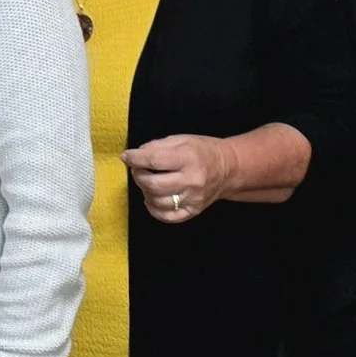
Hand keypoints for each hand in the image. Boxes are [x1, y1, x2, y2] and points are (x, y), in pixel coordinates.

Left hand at [123, 133, 238, 223]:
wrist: (228, 169)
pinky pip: (167, 217)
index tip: (126, 156)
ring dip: (144, 191)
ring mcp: (193, 199)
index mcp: (188, 158)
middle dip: (138, 176)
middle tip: (137, 169)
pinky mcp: (194, 211)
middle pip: (153, 185)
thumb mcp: (181, 140)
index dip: (135, 158)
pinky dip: (153, 209)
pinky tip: (152, 198)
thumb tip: (134, 155)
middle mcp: (191, 181)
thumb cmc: (202, 151)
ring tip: (147, 182)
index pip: (154, 161)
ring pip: (157, 202)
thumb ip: (156, 146)